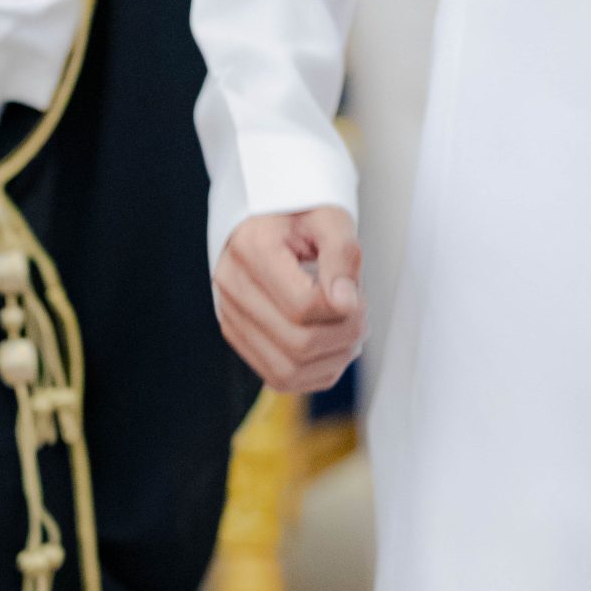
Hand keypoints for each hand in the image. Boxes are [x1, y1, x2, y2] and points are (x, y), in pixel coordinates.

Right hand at [214, 207, 365, 393]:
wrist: (272, 215)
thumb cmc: (302, 212)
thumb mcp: (331, 218)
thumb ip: (342, 256)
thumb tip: (346, 305)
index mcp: (252, 248)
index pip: (303, 304)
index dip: (342, 310)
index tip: (359, 295)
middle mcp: (232, 286)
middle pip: (295, 342)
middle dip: (342, 336)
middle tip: (360, 313)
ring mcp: (229, 315)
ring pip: (285, 370)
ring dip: (331, 359)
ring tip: (349, 330)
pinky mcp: (238, 335)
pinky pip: (277, 377)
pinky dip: (315, 373)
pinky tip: (332, 347)